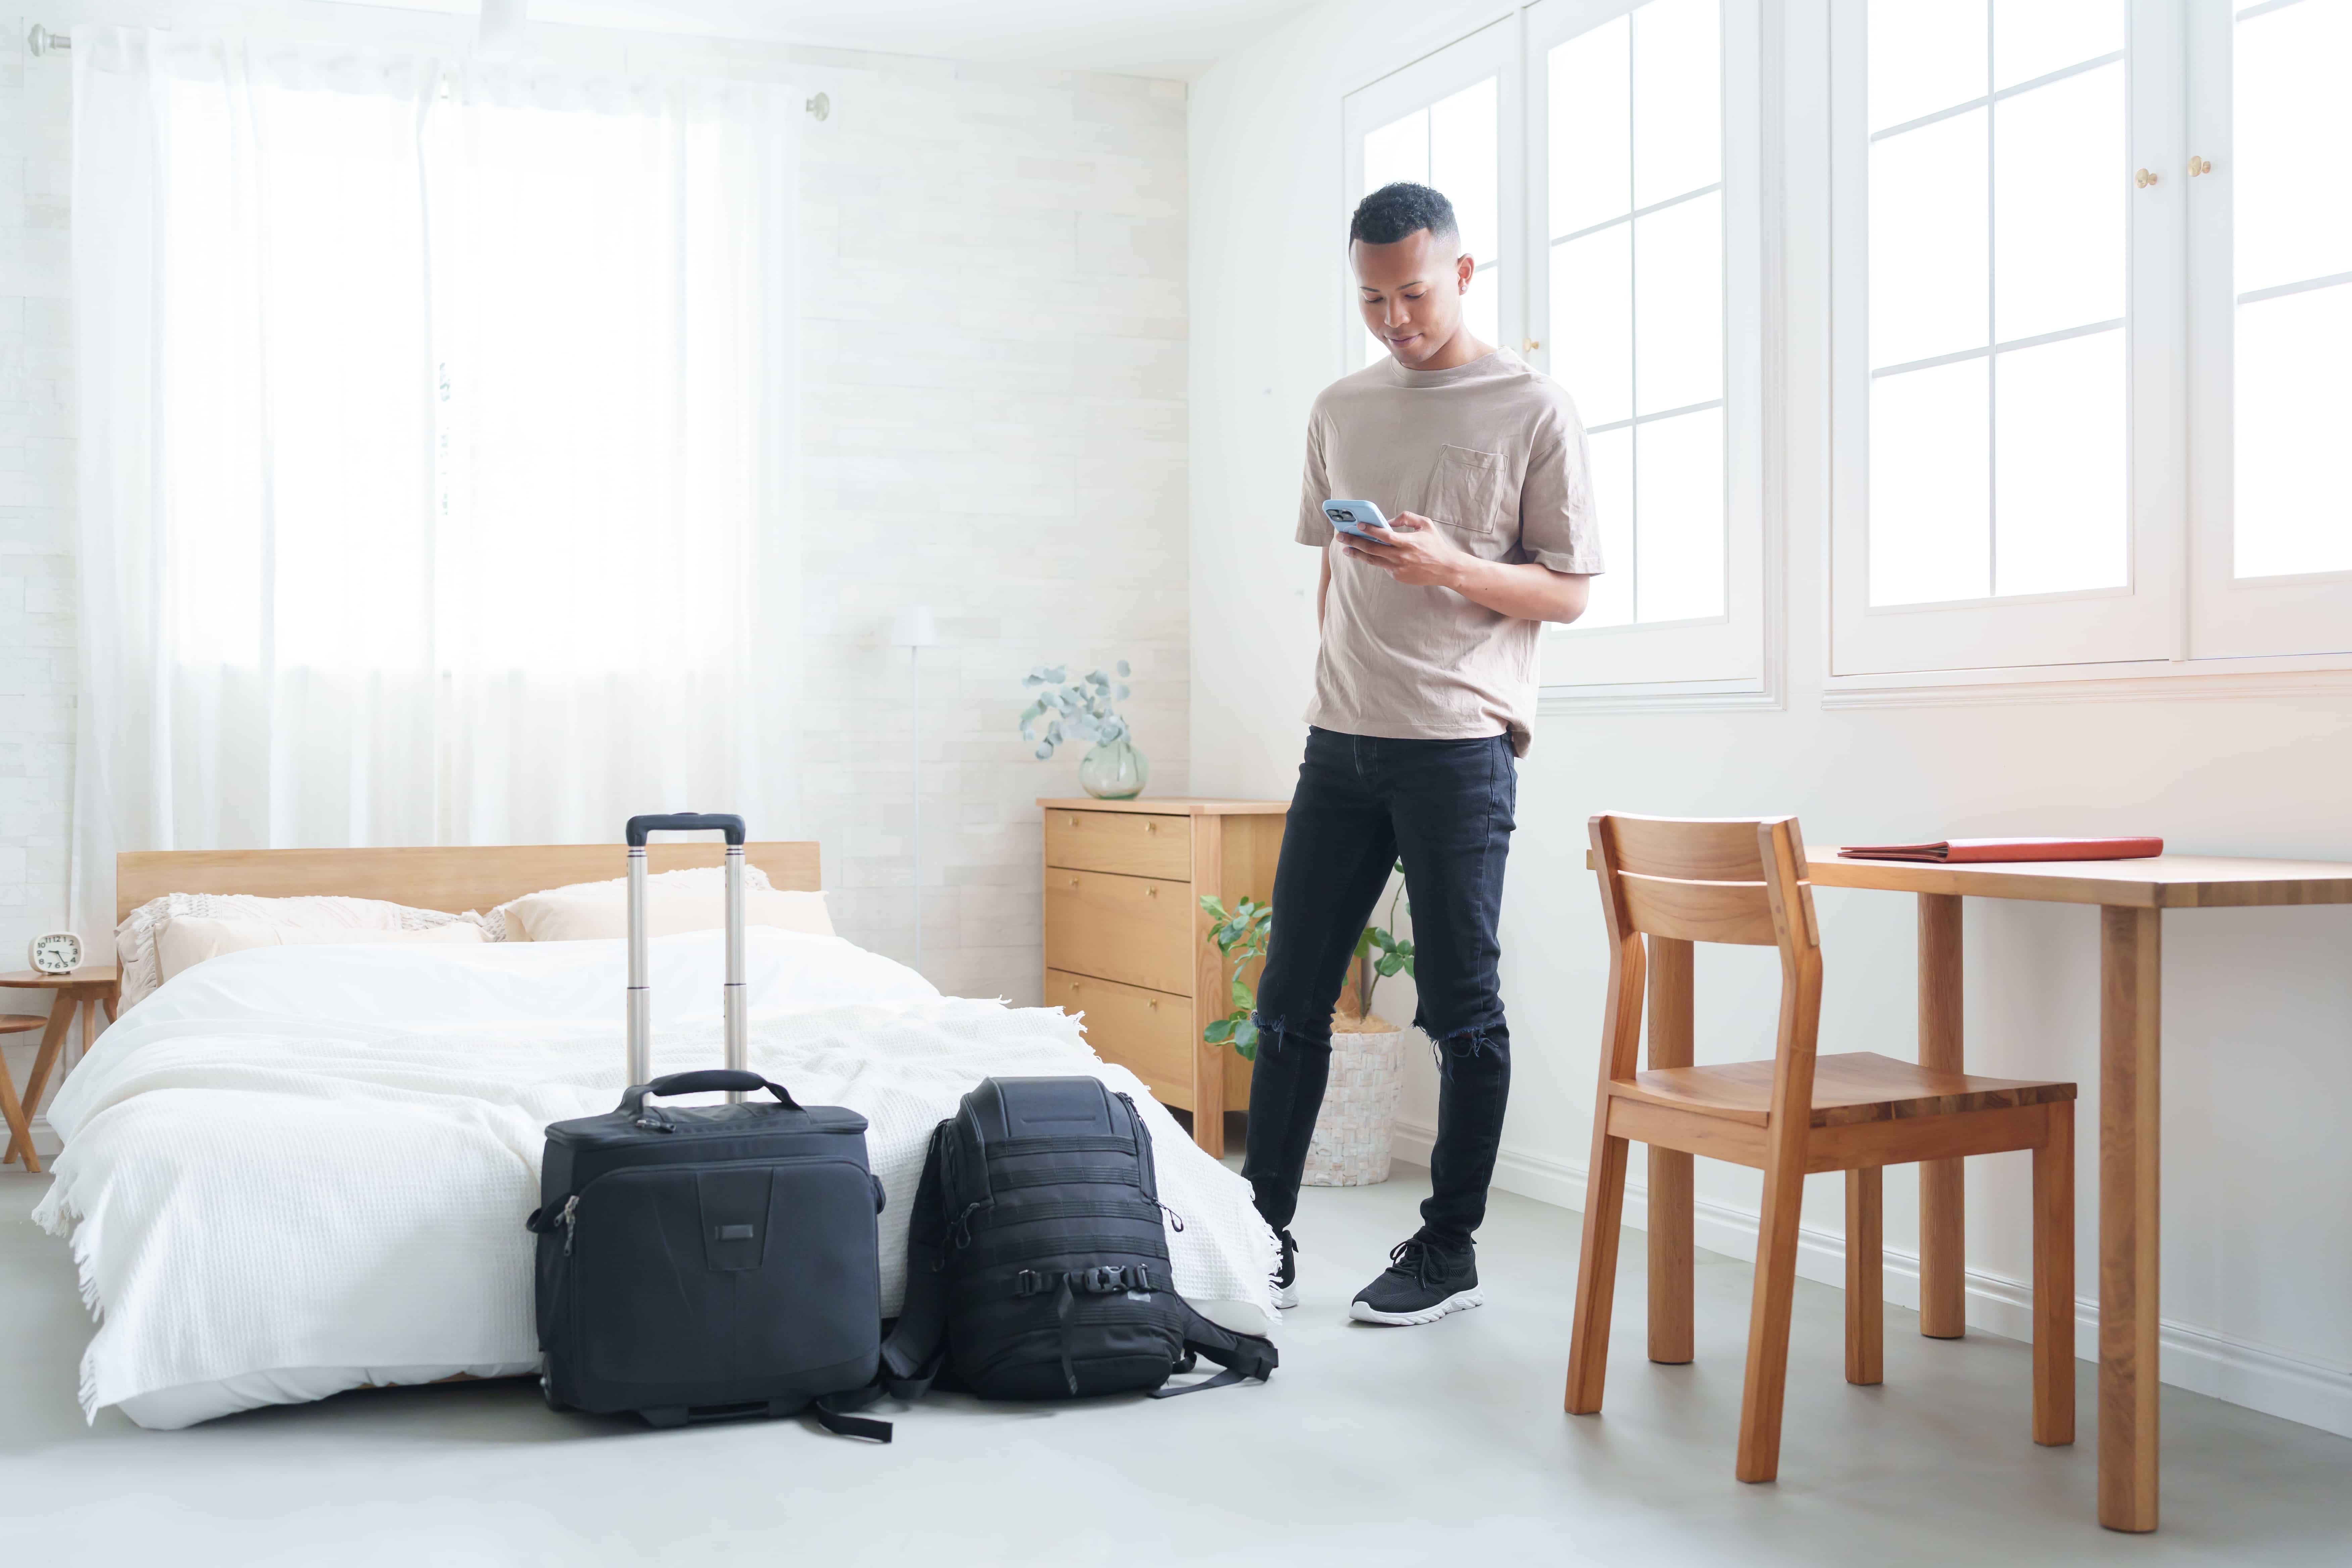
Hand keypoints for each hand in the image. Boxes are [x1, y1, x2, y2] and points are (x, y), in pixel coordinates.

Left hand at [1342, 511, 1469, 589]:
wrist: (1446, 569)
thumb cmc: (1435, 544)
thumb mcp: (1425, 525)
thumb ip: (1407, 518)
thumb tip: (1388, 520)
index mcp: (1408, 542)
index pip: (1385, 535)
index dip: (1371, 530)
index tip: (1359, 525)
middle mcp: (1401, 556)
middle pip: (1373, 549)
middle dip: (1355, 542)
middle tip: (1341, 537)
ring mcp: (1398, 568)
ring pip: (1373, 560)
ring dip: (1357, 554)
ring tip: (1346, 548)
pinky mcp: (1398, 576)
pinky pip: (1383, 566)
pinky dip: (1375, 559)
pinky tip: (1366, 554)